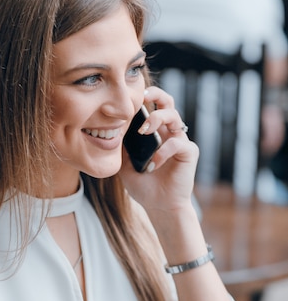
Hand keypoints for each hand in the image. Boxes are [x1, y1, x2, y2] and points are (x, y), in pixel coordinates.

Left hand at [120, 86, 198, 213]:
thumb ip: (122, 147)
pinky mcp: (189, 152)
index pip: (151, 106)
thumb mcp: (125, 164)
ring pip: (174, 116)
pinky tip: (152, 165)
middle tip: (142, 96)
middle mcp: (169, 133)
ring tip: (143, 131)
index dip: (142, 98)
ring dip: (157, 118)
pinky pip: (177, 143)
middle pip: (167, 102)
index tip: (127, 98)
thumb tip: (111, 128)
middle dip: (155, 94)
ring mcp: (180, 141)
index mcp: (155, 132)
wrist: (159, 206)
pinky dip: (162, 152)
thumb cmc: (143, 186)